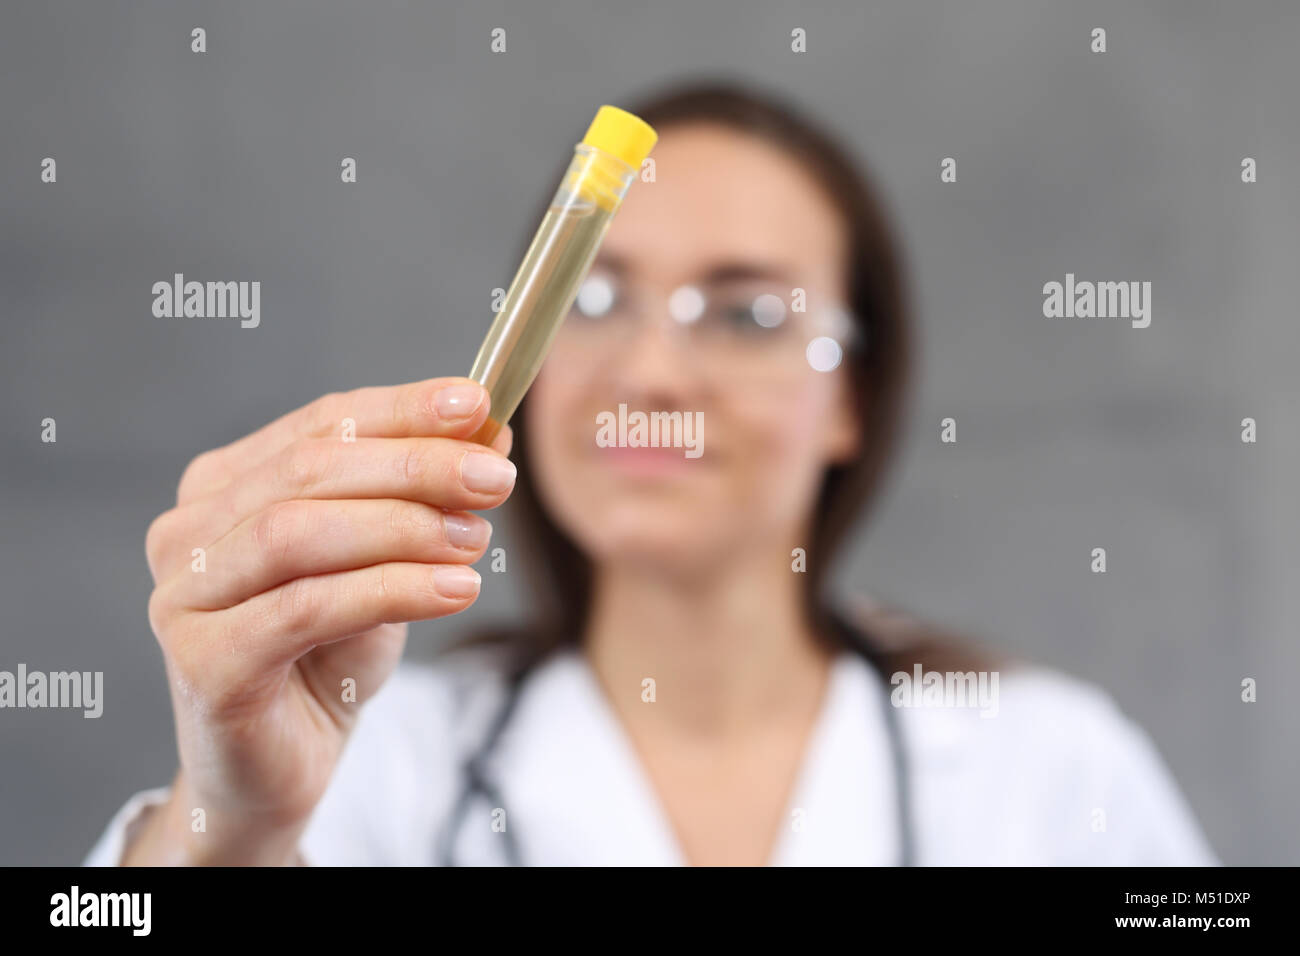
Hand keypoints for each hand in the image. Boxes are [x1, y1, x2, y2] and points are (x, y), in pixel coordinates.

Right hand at [123, 378, 512, 864]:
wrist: (279, 768)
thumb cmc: (326, 658)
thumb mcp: (384, 564)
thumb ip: (418, 500)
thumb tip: (488, 434)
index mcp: (225, 487)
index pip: (320, 424)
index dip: (402, 409)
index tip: (478, 402)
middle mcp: (188, 531)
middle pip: (310, 470)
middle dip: (415, 466)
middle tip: (495, 477)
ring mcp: (183, 595)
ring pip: (300, 533)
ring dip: (403, 526)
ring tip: (477, 538)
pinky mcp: (202, 661)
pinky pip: (304, 607)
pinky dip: (389, 590)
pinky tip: (454, 590)